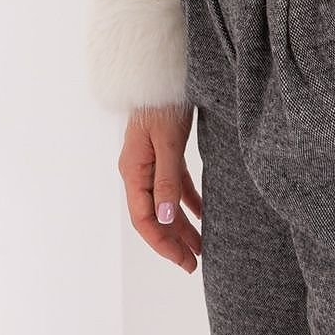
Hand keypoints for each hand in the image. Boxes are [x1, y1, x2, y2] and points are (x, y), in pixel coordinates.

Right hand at [119, 102, 202, 272]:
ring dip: (181, 225)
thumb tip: (163, 219)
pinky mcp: (164, 152)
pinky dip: (187, 201)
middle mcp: (138, 170)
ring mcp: (150, 161)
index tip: (184, 261)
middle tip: (195, 263)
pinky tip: (201, 213)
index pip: (144, 219)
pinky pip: (174, 186)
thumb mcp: (168, 142)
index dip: (163, 243)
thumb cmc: (163, 102)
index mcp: (133, 170)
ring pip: (165, 203)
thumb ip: (166, 180)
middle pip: (154, 216)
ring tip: (201, 247)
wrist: (164, 70)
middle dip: (173, 241)